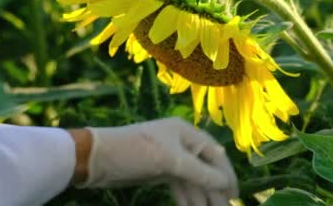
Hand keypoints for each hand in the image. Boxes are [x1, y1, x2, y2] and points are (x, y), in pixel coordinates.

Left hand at [70, 117, 238, 205]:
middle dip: (215, 190)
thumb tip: (226, 183)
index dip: (226, 175)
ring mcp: (170, 158)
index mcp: (186, 132)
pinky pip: (180, 186)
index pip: (215, 154)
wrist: (97, 159)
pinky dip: (187, 198)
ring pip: (193, 180)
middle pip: (206, 169)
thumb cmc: (135, 152)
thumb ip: (200, 172)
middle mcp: (181, 143)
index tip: (235, 196)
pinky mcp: (159, 171)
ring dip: (202, 198)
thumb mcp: (170, 161)